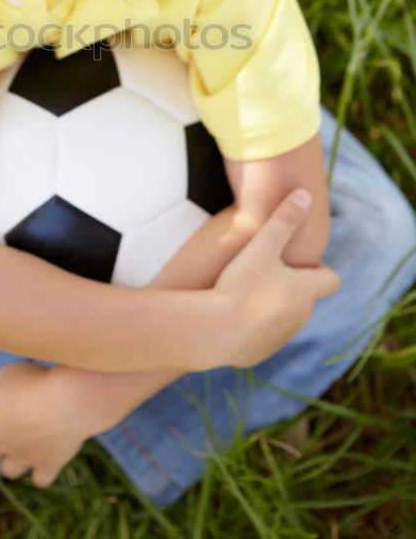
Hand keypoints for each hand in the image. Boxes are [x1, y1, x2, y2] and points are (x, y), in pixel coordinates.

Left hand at [0, 362, 94, 487]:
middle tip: (11, 422)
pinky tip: (48, 456)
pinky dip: (42, 471)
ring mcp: (24, 458)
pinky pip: (40, 479)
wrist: (68, 402)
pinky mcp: (47, 465)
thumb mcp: (7, 374)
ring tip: (27, 442)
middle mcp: (1, 443)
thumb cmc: (34, 382)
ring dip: (14, 459)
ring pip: (9, 469)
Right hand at [214, 189, 340, 367]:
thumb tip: (306, 194)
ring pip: (285, 317)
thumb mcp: (262, 246)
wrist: (215, 331)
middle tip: (261, 272)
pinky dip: (254, 325)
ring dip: (272, 305)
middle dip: (290, 286)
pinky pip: (264, 335)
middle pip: (306, 298)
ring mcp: (282, 337)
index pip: (331, 279)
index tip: (294, 262)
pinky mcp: (261, 352)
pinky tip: (230, 314)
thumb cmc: (240, 284)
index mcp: (306, 290)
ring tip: (242, 292)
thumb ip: (284, 219)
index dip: (317, 269)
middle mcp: (301, 316)